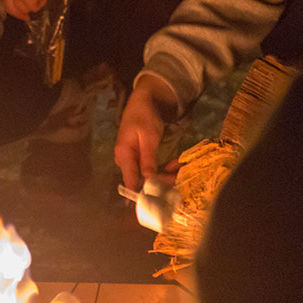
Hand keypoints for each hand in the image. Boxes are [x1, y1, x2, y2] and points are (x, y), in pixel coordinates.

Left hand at [1, 0, 61, 20]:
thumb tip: (21, 0)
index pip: (5, 2)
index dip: (14, 10)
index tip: (20, 15)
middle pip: (13, 10)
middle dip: (21, 14)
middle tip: (28, 18)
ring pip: (26, 9)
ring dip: (35, 3)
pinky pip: (35, 8)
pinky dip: (41, 1)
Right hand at [114, 76, 178, 190]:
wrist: (143, 101)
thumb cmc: (145, 116)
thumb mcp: (149, 136)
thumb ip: (148, 158)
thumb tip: (148, 180)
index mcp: (124, 155)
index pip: (130, 182)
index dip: (143, 194)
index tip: (160, 200)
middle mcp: (124, 160)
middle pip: (141, 180)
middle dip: (160, 182)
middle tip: (179, 179)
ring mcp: (131, 159)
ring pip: (146, 175)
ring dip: (163, 175)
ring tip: (179, 170)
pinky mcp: (137, 157)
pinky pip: (148, 169)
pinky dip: (161, 169)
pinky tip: (173, 165)